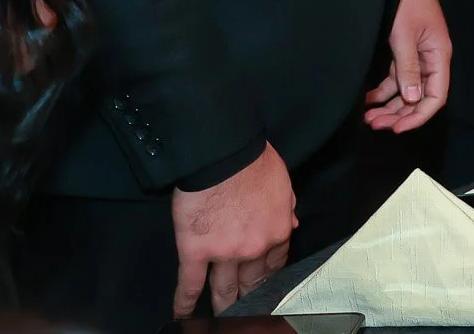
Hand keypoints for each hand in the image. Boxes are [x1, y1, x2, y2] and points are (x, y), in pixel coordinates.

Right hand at [171, 142, 295, 316]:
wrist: (225, 156)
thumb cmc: (254, 163)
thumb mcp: (283, 184)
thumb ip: (287, 208)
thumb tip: (291, 223)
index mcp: (277, 231)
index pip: (276, 263)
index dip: (269, 276)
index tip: (265, 286)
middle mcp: (254, 249)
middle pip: (252, 281)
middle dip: (249, 296)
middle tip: (245, 308)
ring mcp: (226, 253)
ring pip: (224, 287)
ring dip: (223, 304)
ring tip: (220, 317)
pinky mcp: (196, 251)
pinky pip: (190, 283)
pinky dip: (185, 302)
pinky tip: (182, 316)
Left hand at [363, 0, 450, 132]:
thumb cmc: (407, 2)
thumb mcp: (405, 36)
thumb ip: (408, 68)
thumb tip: (412, 100)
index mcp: (439, 56)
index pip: (435, 97)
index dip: (418, 116)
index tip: (397, 128)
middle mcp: (432, 60)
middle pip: (420, 97)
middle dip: (399, 114)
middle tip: (375, 125)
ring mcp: (419, 56)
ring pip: (407, 90)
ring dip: (390, 105)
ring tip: (368, 117)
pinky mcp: (406, 51)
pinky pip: (397, 77)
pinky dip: (383, 90)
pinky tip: (368, 99)